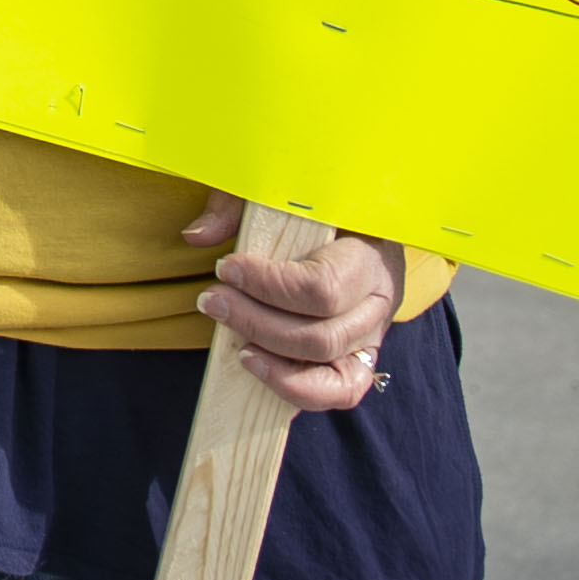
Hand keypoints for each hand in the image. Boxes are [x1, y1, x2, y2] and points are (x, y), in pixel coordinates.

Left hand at [182, 191, 407, 410]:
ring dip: (273, 362)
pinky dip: (295, 389)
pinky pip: (338, 391)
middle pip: (321, 335)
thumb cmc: (314, 203)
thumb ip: (238, 204)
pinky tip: (255, 366)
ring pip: (331, 371)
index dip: (268, 285)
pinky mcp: (360, 360)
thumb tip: (198, 236)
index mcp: (371, 251)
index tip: (225, 268)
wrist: (355, 220)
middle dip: (257, 322)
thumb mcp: (277, 188)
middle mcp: (380, 300)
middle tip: (212, 301)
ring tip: (233, 344)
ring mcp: (373, 335)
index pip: (323, 287)